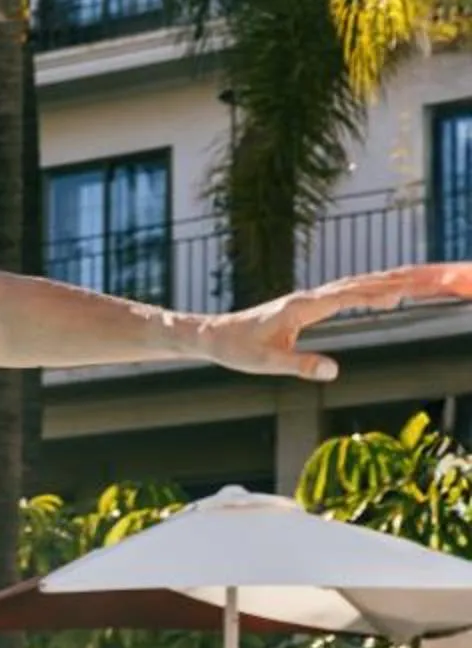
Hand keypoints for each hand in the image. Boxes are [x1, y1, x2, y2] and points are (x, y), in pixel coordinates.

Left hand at [199, 264, 471, 380]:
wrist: (216, 335)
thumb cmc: (238, 349)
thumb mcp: (267, 364)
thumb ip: (300, 366)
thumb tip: (334, 371)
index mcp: (302, 307)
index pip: (346, 296)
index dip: (375, 294)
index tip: (402, 292)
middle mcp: (309, 298)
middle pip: (360, 283)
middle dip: (395, 278)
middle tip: (430, 275)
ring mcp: (311, 299)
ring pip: (357, 284)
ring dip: (389, 279)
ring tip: (422, 277)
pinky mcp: (310, 305)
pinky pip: (349, 291)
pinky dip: (372, 287)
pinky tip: (390, 290)